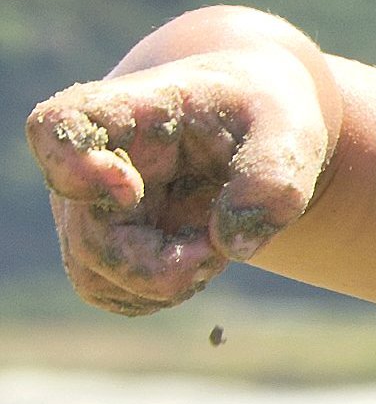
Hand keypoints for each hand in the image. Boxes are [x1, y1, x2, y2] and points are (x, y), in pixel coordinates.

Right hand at [25, 47, 335, 314]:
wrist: (253, 126)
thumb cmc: (263, 116)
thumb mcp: (290, 130)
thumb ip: (272, 180)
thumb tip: (231, 246)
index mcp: (129, 109)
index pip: (58, 126)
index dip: (74, 167)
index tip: (131, 190)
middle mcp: (93, 160)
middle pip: (89, 237)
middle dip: (161, 265)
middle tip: (219, 250)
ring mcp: (89, 207)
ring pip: (95, 276)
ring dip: (165, 283)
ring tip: (215, 248)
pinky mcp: (102, 245)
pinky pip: (112, 293)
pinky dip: (162, 293)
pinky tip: (200, 260)